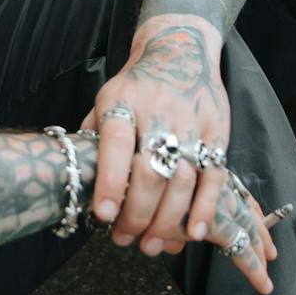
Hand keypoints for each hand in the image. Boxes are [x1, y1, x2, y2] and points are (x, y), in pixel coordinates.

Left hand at [80, 15, 276, 294]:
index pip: (116, 145)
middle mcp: (158, 111)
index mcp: (122, 102)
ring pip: (182, 179)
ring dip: (168, 220)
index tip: (104, 216)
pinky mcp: (218, 131)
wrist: (180, 49)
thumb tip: (77, 186)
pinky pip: (214, 175)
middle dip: (138, 213)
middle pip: (151, 170)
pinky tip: (195, 233)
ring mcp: (191, 122)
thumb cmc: (135, 86)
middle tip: (124, 239)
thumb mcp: (105, 100)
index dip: (111, 183)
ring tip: (151, 245)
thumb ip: (94, 139)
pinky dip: (206, 208)